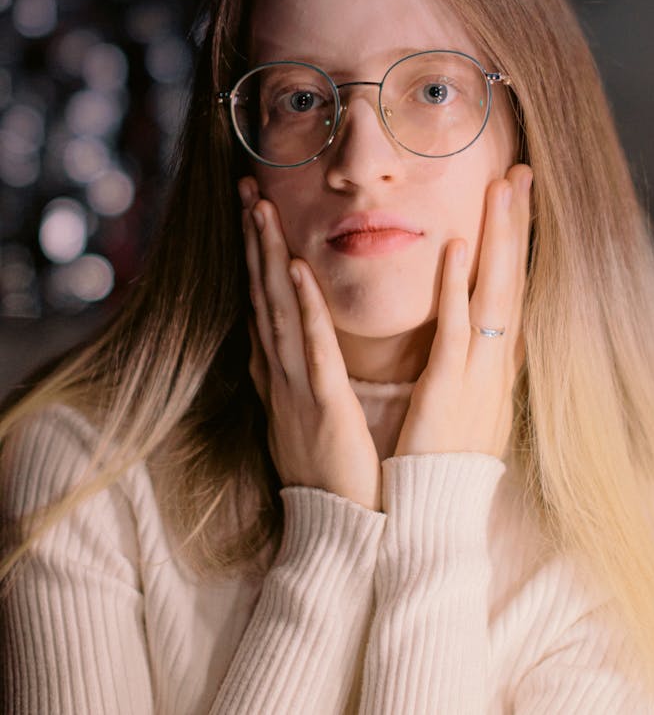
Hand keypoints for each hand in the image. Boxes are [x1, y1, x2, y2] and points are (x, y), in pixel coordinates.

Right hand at [239, 177, 382, 511]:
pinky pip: (311, 347)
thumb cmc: (332, 473)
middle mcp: (279, 373)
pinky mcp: (323, 403)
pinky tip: (297, 271)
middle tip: (247, 191)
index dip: (255, 257)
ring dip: (269, 258)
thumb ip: (301, 375)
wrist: (337, 531)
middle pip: (262, 295)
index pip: (264, 304)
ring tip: (261, 210)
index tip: (253, 214)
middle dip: (254, 241)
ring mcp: (296, 386)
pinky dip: (302, 307)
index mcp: (281, 374)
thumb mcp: (308, 414)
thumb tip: (292, 346)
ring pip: (278, 309)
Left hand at [393, 164, 532, 460]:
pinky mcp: (449, 387)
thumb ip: (480, 363)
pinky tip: (460, 246)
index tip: (517, 199)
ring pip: (494, 292)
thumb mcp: (474, 404)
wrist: (436, 512)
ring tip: (503, 187)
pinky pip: (456, 329)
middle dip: (516, 225)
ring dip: (499, 238)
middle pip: (513, 280)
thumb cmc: (448, 458)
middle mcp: (497, 361)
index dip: (518, 243)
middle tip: (520, 172)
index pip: (513, 290)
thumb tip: (494, 332)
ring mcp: (478, 372)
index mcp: (498, 363)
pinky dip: (459, 287)